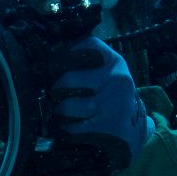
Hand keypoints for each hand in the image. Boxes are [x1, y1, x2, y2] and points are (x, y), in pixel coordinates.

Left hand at [50, 36, 152, 170]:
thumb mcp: (104, 75)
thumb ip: (82, 65)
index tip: (55, 63)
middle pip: (68, 79)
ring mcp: (115, 104)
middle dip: (56, 89)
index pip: (87, 45)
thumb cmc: (109, 97)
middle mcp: (117, 79)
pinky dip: (67, 128)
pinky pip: (74, 127)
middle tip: (54, 95)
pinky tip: (71, 126)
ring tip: (61, 112)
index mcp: (114, 61)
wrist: (132, 130)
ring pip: (68, 106)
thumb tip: (44, 60)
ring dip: (60, 111)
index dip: (65, 53)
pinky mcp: (110, 127)